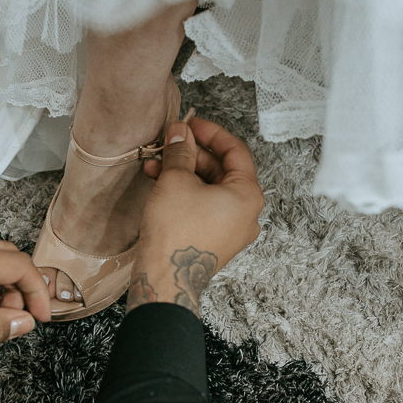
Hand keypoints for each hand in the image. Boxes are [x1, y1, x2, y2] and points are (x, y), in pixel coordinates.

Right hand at [130, 114, 263, 314]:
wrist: (166, 278)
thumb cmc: (177, 234)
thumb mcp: (176, 180)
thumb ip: (180, 151)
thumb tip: (180, 133)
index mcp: (248, 195)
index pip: (235, 151)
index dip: (210, 133)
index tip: (190, 124)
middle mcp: (246, 213)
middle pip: (221, 170)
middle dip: (191, 154)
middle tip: (169, 143)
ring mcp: (232, 229)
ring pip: (209, 188)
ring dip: (183, 173)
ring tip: (155, 164)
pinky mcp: (216, 240)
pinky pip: (204, 206)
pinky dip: (186, 193)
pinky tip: (161, 184)